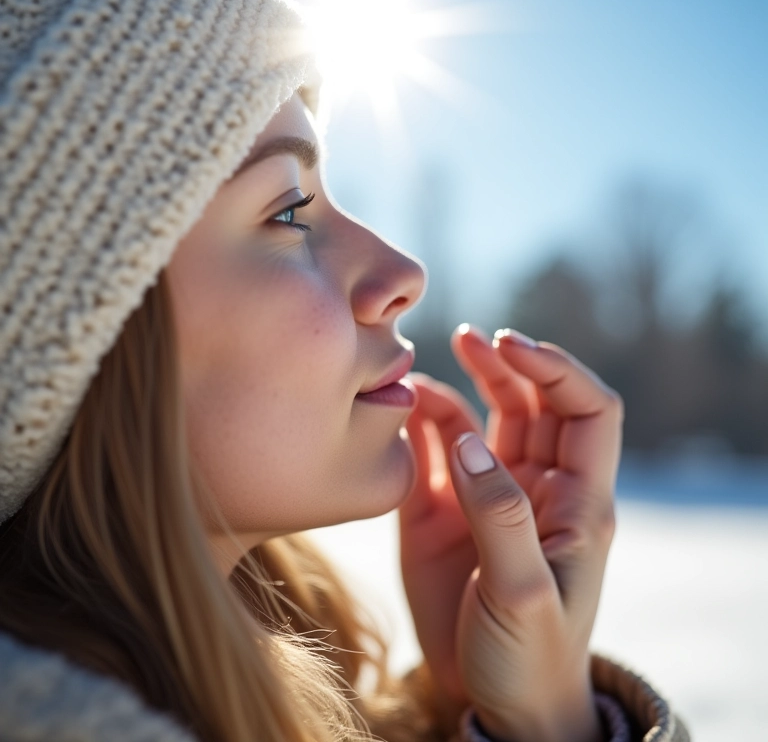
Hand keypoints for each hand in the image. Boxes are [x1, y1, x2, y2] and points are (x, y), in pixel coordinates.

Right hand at [399, 325, 622, 741]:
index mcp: (578, 501)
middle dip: (505, 365)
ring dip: (461, 388)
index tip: (511, 345)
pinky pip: (437, 453)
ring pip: (483, 421)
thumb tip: (469, 439)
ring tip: (424, 368)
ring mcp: (487, 497)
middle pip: (533, 403)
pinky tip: (405, 410)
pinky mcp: (444, 513)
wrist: (494, 703)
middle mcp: (535, 488)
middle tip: (469, 337)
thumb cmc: (530, 657)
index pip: (588, 410)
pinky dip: (422, 426)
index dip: (557, 368)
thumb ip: (499, 513)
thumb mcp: (524, 591)